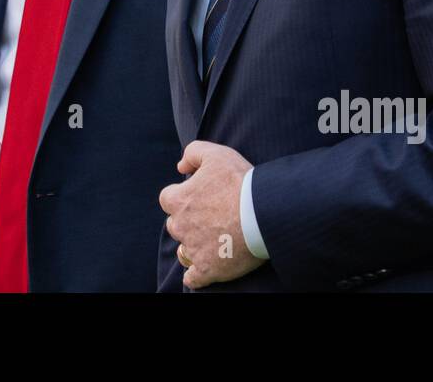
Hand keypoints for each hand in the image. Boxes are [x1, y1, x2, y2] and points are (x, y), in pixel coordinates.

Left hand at [160, 140, 263, 288]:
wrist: (264, 211)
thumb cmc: (240, 181)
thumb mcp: (216, 154)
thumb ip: (193, 153)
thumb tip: (180, 167)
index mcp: (179, 200)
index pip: (168, 199)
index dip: (182, 197)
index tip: (199, 198)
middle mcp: (181, 226)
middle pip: (176, 225)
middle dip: (188, 222)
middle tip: (211, 218)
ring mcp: (194, 250)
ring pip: (183, 252)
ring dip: (193, 247)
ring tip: (213, 242)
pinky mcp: (208, 270)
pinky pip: (192, 278)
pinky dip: (196, 275)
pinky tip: (205, 269)